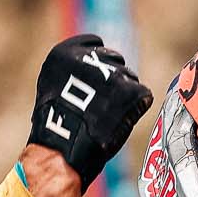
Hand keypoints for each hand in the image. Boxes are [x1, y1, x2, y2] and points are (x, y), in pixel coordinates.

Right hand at [28, 35, 151, 189]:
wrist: (62, 152)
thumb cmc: (56, 128)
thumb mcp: (54, 88)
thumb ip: (73, 72)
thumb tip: (94, 68)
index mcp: (64, 52)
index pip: (94, 44)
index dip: (99, 63)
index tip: (98, 79)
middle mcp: (89, 57)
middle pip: (115, 59)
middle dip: (113, 78)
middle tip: (103, 104)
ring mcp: (112, 74)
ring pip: (130, 77)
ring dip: (124, 95)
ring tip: (108, 117)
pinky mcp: (131, 91)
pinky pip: (143, 96)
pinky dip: (136, 109)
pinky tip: (120, 123)